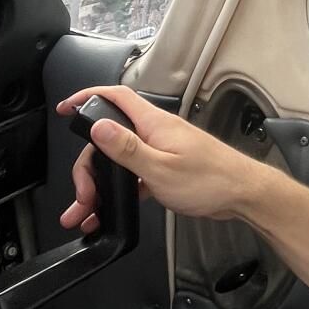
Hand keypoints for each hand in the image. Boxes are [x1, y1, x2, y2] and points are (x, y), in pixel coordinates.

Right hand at [56, 84, 262, 228]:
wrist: (242, 196)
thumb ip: (127, 148)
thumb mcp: (161, 168)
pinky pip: (134, 176)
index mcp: (154, 123)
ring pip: (119, 161)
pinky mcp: (166, 169)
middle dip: (89, 165)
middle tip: (82, 192)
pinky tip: (111, 210)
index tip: (66, 108)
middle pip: (110, 137)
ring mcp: (161, 150)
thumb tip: (99, 126)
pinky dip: (119, 192)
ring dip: (101, 184)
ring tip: (88, 211)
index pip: (115, 97)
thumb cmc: (211, 180)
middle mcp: (156, 132)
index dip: (88, 97)